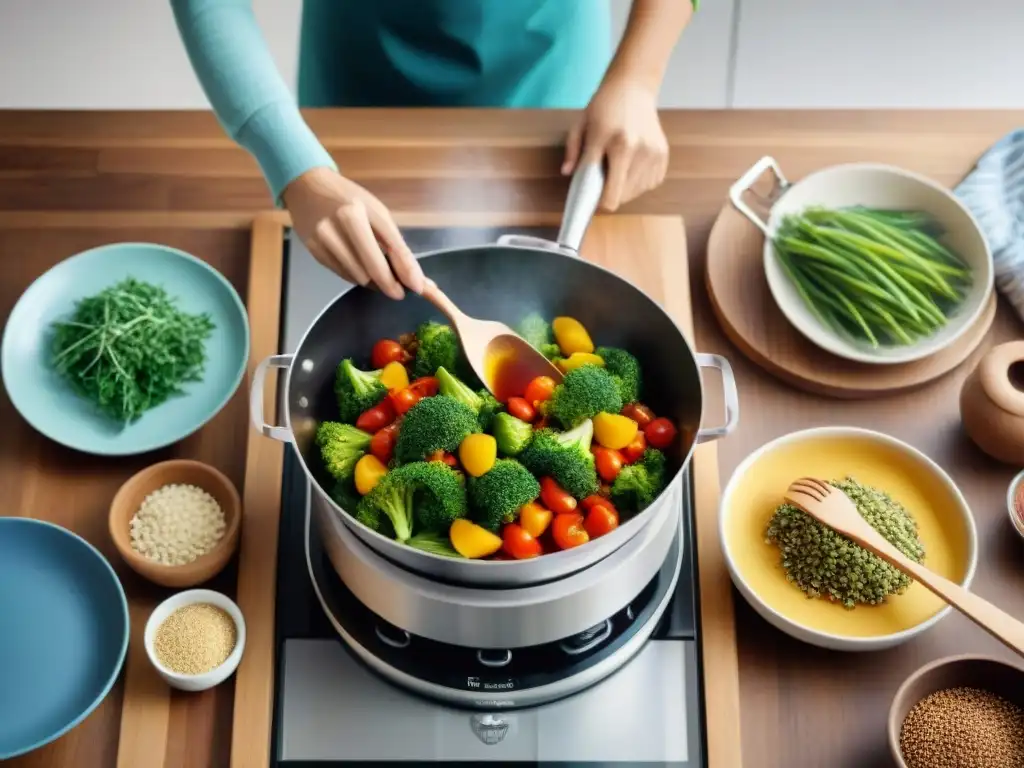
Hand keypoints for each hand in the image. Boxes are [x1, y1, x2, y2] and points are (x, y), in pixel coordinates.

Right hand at [282, 167, 423, 299]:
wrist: (306, 186)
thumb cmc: (348, 198)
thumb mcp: (375, 210)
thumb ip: (392, 241)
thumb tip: (411, 274)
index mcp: (363, 210)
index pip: (392, 245)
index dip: (407, 270)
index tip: (417, 287)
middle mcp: (343, 223)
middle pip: (373, 268)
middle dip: (389, 285)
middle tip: (399, 292)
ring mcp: (325, 238)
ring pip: (358, 276)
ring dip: (372, 281)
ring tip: (378, 275)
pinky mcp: (314, 250)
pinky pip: (342, 274)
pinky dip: (356, 276)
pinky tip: (359, 269)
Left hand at [562, 77, 668, 210]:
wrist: (633, 87)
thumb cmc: (603, 106)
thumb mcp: (581, 124)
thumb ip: (573, 150)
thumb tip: (567, 173)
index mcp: (616, 143)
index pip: (610, 195)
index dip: (598, 202)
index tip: (591, 197)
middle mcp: (639, 150)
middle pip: (622, 197)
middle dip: (609, 192)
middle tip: (602, 175)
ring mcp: (654, 154)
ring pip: (635, 193)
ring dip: (623, 187)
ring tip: (617, 165)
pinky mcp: (663, 155)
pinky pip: (648, 184)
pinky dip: (637, 180)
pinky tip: (630, 163)